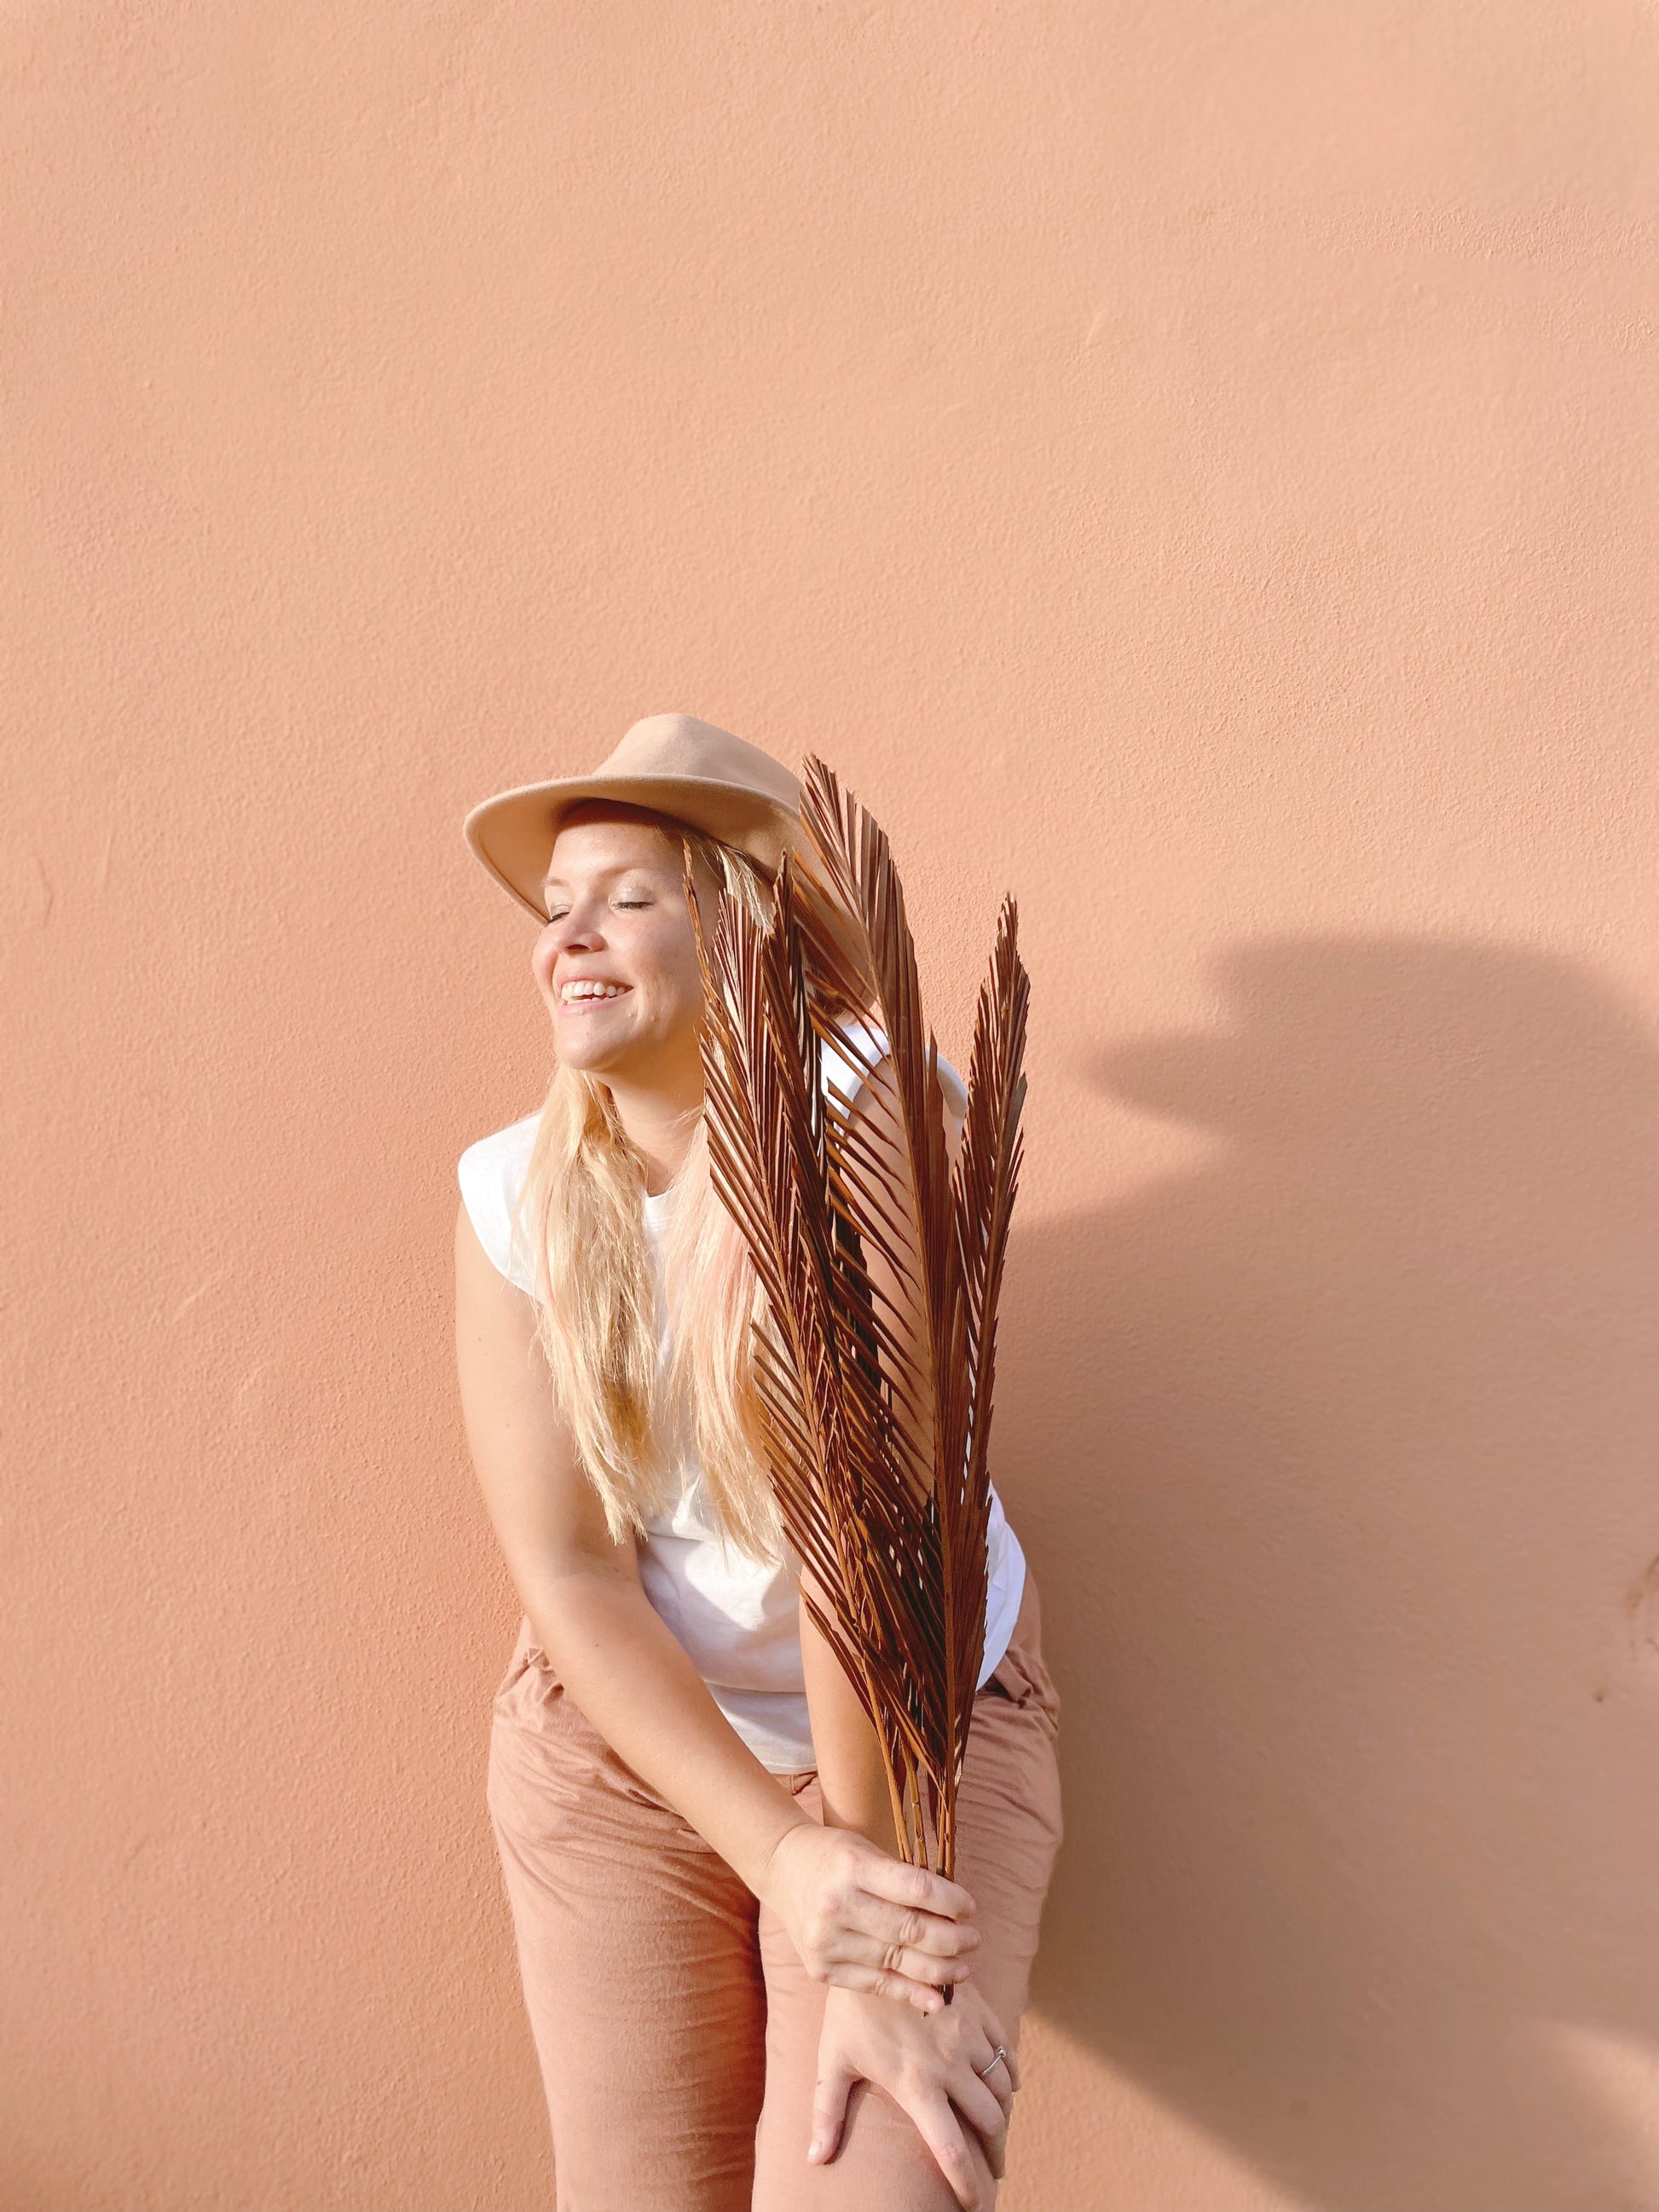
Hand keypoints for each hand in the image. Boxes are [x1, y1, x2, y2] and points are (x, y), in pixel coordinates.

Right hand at [758, 1818, 981, 2011]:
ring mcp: (827, 1942)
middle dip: (951, 1940)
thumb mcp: (868, 1851)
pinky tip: (935, 1998)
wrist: (781, 1868)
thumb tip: (955, 1912)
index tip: (971, 1909)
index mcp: (853, 1867)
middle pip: (909, 1931)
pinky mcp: (821, 1970)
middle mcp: (837, 1905)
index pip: (916, 1889)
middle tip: (974, 1941)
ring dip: (937, 1970)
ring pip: (896, 1962)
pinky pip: (875, 1985)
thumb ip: (904, 1880)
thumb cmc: (835, 1855)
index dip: (951, 1902)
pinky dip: (909, 1993)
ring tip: (963, 1969)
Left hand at [807, 1980, 1019, 2207]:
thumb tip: (815, 2159)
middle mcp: (949, 2066)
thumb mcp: (833, 2058)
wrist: (878, 1942)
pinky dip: (1010, 2076)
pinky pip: (1007, 2053)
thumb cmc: (849, 2007)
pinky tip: (1003, 2087)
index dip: (967, 2186)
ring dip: (1004, 2118)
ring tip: (997, 2135)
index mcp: (916, 2085)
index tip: (973, 2206)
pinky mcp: (980, 2012)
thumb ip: (827, 2111)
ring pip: (1003, 2092)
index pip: (951, 2151)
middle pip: (990, 2126)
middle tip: (992, 2172)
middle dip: (995, 2157)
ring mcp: (968, 2037)